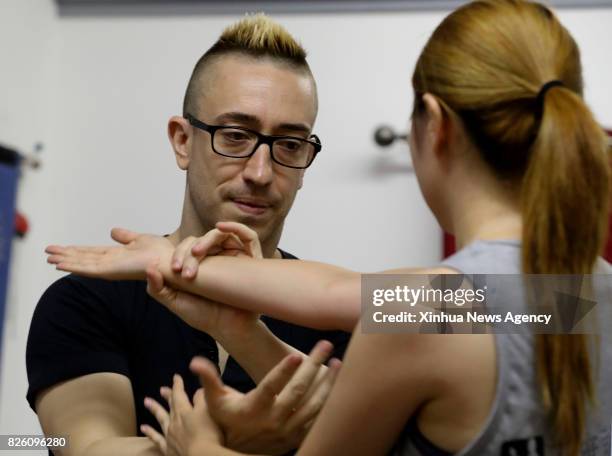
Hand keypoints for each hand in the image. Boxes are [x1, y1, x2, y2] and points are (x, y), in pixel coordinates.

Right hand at [46, 228, 173, 279]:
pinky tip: (61, 264)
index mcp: (117, 255)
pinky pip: (89, 269)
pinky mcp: (111, 271)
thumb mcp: (139, 239)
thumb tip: (112, 231)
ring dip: (66, 260)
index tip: (62, 247)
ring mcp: (110, 268)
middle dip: (66, 255)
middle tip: (47, 252)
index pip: (92, 252)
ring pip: (82, 264)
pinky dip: (74, 266)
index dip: (76, 250)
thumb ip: (125, 236)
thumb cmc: (161, 253)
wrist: (169, 261)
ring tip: (49, 258)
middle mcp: (111, 263)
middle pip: (83, 258)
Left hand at [141, 375, 222, 455]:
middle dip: (167, 396)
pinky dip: (149, 432)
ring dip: (155, 409)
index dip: (178, 385)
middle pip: (170, 406)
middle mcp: (174, 421)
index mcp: (184, 411)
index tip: (176, 377)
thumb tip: (198, 389)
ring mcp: (169, 435)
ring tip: (147, 402)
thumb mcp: (209, 411)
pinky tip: (144, 428)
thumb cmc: (208, 434)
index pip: (180, 394)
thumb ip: (202, 399)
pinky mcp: (167, 449)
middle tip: (161, 389)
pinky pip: (156, 439)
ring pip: (160, 419)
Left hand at [145, 222, 262, 338]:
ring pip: (222, 235)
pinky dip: (237, 227)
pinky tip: (222, 228)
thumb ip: (157, 288)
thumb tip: (149, 267)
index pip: (188, 246)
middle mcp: (217, 256)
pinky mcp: (252, 259)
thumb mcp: (174, 302)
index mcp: (199, 262)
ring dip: (208, 239)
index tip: (174, 270)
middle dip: (189, 250)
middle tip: (186, 270)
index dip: (179, 253)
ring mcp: (235, 256)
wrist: (227, 328)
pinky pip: (249, 237)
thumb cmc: (203, 316)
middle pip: (203, 239)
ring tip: (199, 252)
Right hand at [191, 340, 341, 454]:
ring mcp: (288, 429)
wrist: (237, 453)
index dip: (282, 371)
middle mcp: (273, 420)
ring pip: (313, 404)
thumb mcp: (215, 401)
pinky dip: (329, 400)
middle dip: (313, 365)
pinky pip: (317, 417)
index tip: (295, 355)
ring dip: (327, 382)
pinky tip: (337, 384)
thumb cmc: (227, 420)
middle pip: (298, 390)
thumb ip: (208, 380)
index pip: (270, 387)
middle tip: (325, 344)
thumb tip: (195, 361)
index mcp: (254, 408)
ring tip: (337, 362)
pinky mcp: (297, 435)